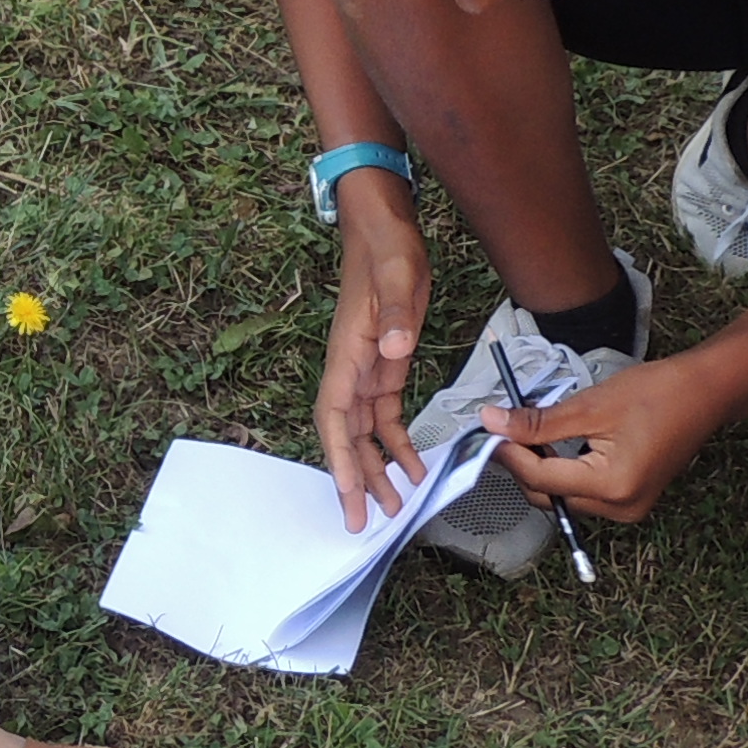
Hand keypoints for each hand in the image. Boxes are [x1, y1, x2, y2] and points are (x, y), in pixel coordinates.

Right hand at [314, 181, 430, 530]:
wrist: (383, 224)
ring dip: (375, 470)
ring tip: (393, 507)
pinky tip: (412, 467)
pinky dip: (397, 445)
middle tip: (365, 523)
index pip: (334, 416)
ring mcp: (365, 369)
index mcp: (348, 352)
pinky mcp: (383, 366)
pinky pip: (384, 417)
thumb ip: (393, 314)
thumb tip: (390, 352)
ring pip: (363, 433)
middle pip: (344, 436)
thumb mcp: (398, 275)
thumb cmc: (386, 247)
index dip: (339, 459)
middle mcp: (350, 368)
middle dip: (353, 480)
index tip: (348, 494)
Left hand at [475, 346, 733, 525]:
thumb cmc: (655, 393)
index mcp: (611, 487)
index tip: (487, 429)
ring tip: (534, 433)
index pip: (541, 480)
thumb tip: (492, 423)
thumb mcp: (590, 405)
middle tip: (506, 429)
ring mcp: (628, 509)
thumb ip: (538, 422)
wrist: (706, 393)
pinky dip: (567, 472)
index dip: (508, 455)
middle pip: (550, 495)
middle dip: (523, 465)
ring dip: (544, 469)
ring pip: (565, 497)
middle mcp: (620, 509)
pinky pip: (585, 493)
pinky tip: (561, 445)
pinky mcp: (631, 501)